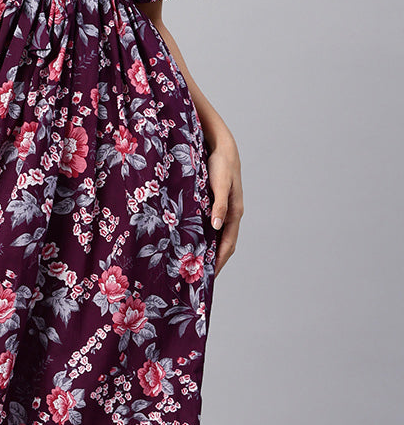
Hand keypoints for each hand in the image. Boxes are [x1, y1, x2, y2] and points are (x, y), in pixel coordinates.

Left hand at [205, 135, 242, 272]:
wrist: (221, 146)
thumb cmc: (221, 164)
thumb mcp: (219, 184)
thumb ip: (219, 204)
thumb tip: (218, 226)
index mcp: (234, 213)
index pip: (227, 245)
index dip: (219, 262)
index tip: (208, 278)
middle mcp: (230, 214)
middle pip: (223, 245)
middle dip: (213, 262)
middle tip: (198, 278)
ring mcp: (223, 210)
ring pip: (216, 237)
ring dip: (207, 251)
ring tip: (193, 264)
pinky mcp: (214, 204)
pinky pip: (210, 226)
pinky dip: (203, 238)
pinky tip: (191, 241)